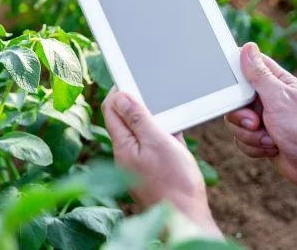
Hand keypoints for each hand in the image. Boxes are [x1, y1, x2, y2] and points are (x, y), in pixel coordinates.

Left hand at [102, 90, 221, 237]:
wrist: (186, 219)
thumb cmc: (175, 183)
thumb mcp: (158, 142)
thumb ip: (138, 118)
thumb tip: (120, 96)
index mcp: (122, 145)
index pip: (111, 109)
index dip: (118, 91)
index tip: (131, 77)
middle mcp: (124, 156)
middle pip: (123, 121)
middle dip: (135, 104)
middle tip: (152, 92)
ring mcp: (136, 165)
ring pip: (139, 134)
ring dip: (150, 121)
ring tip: (166, 113)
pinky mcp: (149, 174)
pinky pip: (150, 147)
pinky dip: (160, 137)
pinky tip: (173, 136)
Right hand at [224, 42, 296, 188]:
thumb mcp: (280, 98)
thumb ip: (259, 75)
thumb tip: (247, 47)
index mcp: (276, 82)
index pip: (248, 65)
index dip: (235, 73)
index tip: (231, 86)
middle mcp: (268, 98)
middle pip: (235, 98)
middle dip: (241, 116)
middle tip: (256, 122)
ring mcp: (264, 118)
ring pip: (235, 121)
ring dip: (250, 135)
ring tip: (271, 139)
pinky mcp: (260, 137)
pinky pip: (241, 139)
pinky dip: (253, 146)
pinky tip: (271, 148)